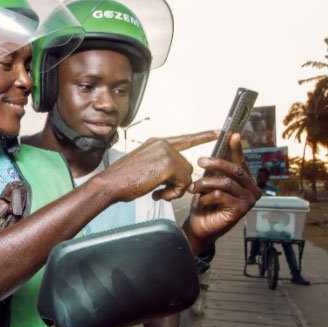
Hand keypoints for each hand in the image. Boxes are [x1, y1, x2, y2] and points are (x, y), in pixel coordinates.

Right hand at [101, 130, 217, 203]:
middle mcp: (163, 144)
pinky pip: (184, 182)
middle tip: (162, 193)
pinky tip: (159, 194)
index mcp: (157, 143)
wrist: (110, 184)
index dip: (202, 136)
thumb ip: (163, 167)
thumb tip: (179, 180)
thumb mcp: (145, 167)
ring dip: (176, 189)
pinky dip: (174, 193)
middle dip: (178, 183)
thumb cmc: (123, 180)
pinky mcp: (168, 164)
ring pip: (187, 175)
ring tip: (159, 193)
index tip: (217, 132)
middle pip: (187, 165)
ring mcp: (166, 152)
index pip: (185, 139)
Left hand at [184, 133, 260, 247]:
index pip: (241, 161)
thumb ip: (216, 169)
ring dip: (206, 183)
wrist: (200, 226)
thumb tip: (217, 149)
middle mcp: (252, 189)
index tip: (233, 134)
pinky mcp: (241, 210)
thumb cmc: (206, 204)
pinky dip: (207, 197)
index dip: (237, 148)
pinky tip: (200, 201)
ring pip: (226, 182)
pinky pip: (221, 195)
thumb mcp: (210, 182)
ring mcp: (249, 200)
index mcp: (246, 180)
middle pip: (235, 170)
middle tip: (201, 160)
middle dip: (216, 163)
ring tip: (194, 187)